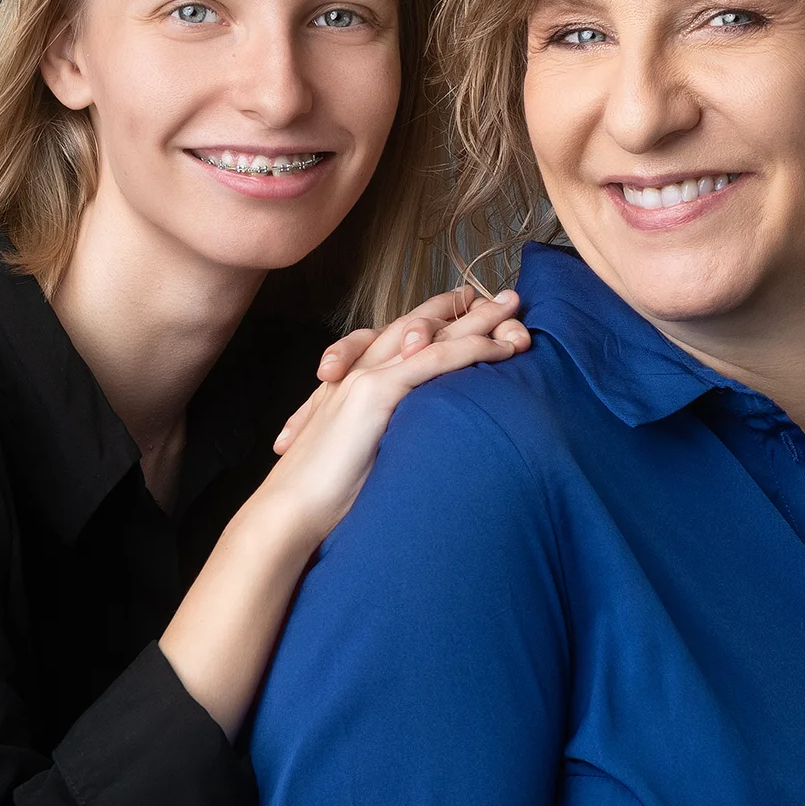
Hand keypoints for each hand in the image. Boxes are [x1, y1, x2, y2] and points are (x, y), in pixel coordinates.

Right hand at [257, 289, 530, 550]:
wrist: (289, 509)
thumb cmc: (324, 495)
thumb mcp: (361, 454)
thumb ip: (385, 437)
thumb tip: (415, 445)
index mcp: (354, 381)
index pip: (402, 339)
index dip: (439, 324)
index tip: (476, 316)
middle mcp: (359, 369)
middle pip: (418, 324)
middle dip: (462, 307)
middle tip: (504, 296)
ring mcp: (366, 376)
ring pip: (431, 335)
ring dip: (478, 320)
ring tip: (515, 308)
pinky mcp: (375, 392)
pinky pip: (434, 360)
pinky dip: (473, 349)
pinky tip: (503, 347)